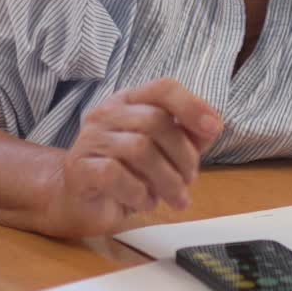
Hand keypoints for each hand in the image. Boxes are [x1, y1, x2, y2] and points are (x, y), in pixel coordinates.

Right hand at [40, 77, 222, 237]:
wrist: (77, 202)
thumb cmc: (125, 174)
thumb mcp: (163, 152)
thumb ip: (187, 136)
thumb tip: (213, 124)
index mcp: (130, 102)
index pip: (163, 88)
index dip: (192, 105)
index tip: (214, 128)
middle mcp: (107, 113)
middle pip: (156, 121)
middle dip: (183, 155)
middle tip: (189, 181)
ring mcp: (90, 139)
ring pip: (139, 148)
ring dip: (166, 179)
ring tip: (171, 197)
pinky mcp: (79, 168)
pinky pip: (115, 174)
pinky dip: (138, 192)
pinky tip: (144, 202)